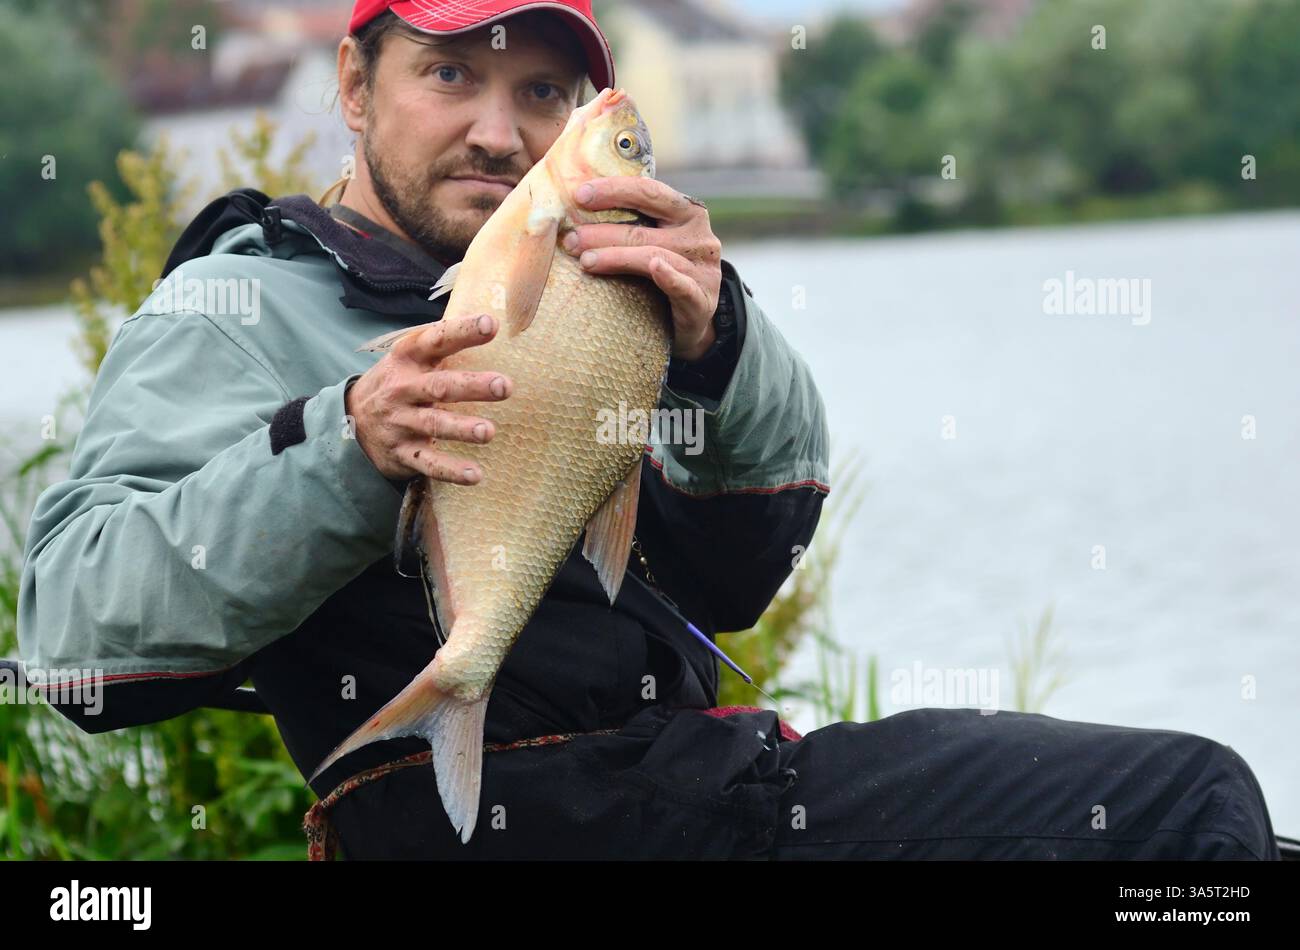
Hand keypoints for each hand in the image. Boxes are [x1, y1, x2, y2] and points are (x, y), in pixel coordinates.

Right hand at [346, 313, 512, 483]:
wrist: (349, 421)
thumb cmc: (397, 383)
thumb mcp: (409, 358)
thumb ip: (441, 343)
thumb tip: (490, 319)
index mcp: (407, 359)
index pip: (436, 339)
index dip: (462, 331)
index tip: (491, 324)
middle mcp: (402, 389)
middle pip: (440, 386)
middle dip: (472, 386)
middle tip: (504, 386)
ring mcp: (401, 422)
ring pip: (433, 425)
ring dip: (462, 428)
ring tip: (489, 432)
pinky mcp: (402, 453)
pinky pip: (428, 464)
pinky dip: (451, 470)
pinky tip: (475, 475)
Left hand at [561, 177, 721, 360]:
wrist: (694, 319)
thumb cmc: (665, 273)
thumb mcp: (655, 241)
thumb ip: (631, 223)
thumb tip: (575, 208)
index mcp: (686, 212)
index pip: (649, 192)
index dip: (614, 190)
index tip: (579, 195)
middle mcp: (698, 235)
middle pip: (645, 227)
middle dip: (604, 231)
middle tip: (572, 239)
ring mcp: (702, 267)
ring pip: (654, 255)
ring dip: (616, 257)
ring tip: (586, 261)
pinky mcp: (702, 299)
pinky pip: (683, 285)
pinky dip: (669, 276)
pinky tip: (655, 268)